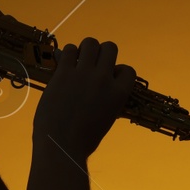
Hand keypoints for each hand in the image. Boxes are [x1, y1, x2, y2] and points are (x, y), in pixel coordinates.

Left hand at [32, 37, 135, 158]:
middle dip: (101, 54)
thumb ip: (109, 99)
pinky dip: (68, 54)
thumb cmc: (83, 140)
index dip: (118, 72)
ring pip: (90, 43)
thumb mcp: (107, 119)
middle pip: (110, 47)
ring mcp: (84, 74)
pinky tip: (65, 65)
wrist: (61, 145)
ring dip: (85, 50)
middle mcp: (104, 79)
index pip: (128, 69)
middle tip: (91, 66)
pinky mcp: (64, 73)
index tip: (108, 80)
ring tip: (78, 62)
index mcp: (119, 94)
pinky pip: (69, 50)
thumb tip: (103, 81)